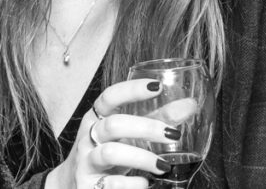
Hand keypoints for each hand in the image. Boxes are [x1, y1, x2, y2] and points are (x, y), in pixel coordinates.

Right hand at [45, 79, 181, 188]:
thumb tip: (190, 105)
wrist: (76, 185)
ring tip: (163, 165)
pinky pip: (110, 184)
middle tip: (173, 134)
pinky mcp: (88, 186)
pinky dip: (132, 184)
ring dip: (141, 157)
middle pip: (114, 125)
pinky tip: (146, 183)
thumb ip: (157, 118)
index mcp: (97, 116)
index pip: (110, 96)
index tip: (157, 86)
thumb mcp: (128, 133)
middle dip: (146, 127)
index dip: (131, 89)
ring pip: (109, 153)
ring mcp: (85, 162)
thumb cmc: (108, 150)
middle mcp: (88, 136)